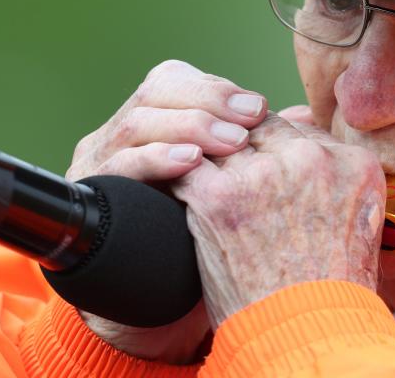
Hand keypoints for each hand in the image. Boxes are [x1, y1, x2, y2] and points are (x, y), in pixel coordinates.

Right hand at [66, 59, 267, 362]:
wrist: (155, 313)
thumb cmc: (207, 245)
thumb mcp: (234, 191)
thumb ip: (260, 153)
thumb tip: (305, 117)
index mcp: (155, 122)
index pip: (180, 81)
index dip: (217, 89)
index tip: (259, 107)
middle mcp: (121, 135)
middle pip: (157, 91)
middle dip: (208, 101)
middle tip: (251, 119)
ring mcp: (100, 163)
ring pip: (137, 122)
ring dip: (189, 127)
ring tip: (232, 143)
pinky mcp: (89, 198)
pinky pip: (117, 166)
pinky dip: (156, 159)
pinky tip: (190, 164)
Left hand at [172, 112, 385, 328]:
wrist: (307, 340)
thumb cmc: (334, 296)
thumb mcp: (360, 230)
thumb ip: (340, 187)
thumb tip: (316, 159)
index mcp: (355, 165)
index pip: (303, 129)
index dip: (278, 148)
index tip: (264, 166)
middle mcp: (313, 159)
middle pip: (262, 127)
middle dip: (244, 146)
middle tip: (229, 174)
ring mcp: (264, 173)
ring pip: (222, 140)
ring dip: (211, 161)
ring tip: (200, 182)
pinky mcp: (219, 196)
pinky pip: (186, 166)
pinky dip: (176, 177)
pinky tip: (173, 190)